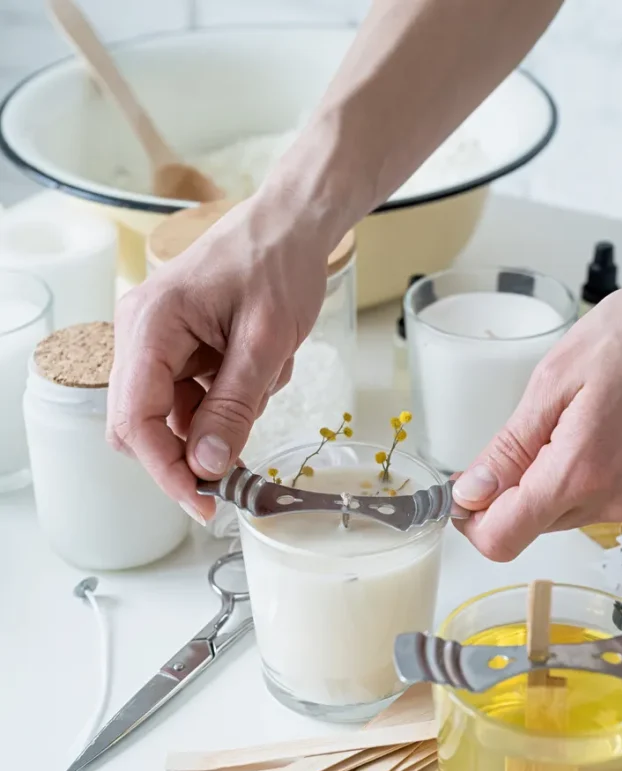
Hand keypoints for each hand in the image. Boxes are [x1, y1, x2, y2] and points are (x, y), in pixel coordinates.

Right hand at [107, 193, 328, 520]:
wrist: (292, 222)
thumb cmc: (278, 264)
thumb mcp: (266, 342)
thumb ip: (234, 407)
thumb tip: (207, 467)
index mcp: (150, 326)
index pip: (134, 420)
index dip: (166, 470)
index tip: (204, 503)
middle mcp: (140, 334)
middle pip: (142, 424)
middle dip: (191, 447)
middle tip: (241, 463)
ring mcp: (157, 341)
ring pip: (173, 415)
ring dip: (221, 417)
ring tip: (268, 377)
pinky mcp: (178, 346)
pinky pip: (193, 396)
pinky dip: (229, 399)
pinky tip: (263, 369)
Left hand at [451, 259, 621, 559]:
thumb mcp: (555, 379)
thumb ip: (509, 447)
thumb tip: (471, 491)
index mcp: (581, 471)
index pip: (503, 537)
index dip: (472, 521)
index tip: (464, 493)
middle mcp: (614, 500)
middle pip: (531, 526)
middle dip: (511, 493)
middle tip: (523, 437)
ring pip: (564, 515)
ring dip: (550, 482)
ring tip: (572, 423)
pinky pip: (598, 503)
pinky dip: (584, 477)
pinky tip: (599, 432)